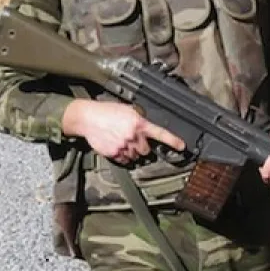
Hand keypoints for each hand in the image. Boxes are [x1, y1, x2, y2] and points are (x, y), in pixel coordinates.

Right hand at [63, 99, 185, 163]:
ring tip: (120, 140)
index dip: (172, 141)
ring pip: (135, 156)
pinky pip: (124, 160)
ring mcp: (123, 146)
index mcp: (138, 122)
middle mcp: (133, 135)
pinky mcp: (114, 153)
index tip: (182, 147)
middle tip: (132, 139)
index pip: (159, 133)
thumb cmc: (106, 111)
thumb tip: (146, 128)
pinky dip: (121, 156)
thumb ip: (139, 119)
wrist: (87, 117)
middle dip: (141, 146)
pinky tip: (115, 145)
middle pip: (146, 150)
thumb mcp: (126, 110)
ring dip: (131, 151)